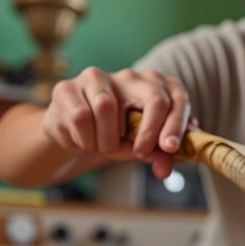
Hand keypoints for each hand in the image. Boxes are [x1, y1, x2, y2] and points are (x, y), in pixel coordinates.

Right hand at [42, 66, 191, 178]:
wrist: (74, 130)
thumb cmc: (117, 134)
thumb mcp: (143, 145)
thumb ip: (158, 155)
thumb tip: (163, 169)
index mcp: (157, 86)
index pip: (176, 100)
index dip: (176, 125)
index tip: (170, 147)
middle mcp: (131, 76)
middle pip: (152, 98)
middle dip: (149, 132)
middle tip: (140, 153)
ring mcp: (97, 77)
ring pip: (107, 108)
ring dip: (107, 140)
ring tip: (103, 145)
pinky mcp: (68, 87)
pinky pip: (80, 116)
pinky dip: (84, 139)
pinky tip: (84, 140)